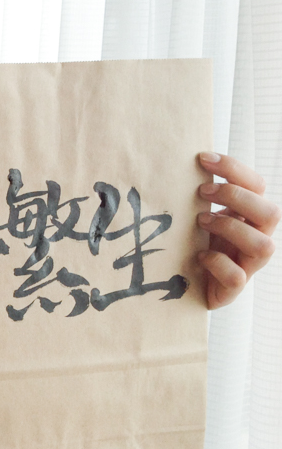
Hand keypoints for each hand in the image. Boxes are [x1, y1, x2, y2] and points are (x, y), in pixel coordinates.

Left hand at [196, 152, 278, 308]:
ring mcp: (248, 265)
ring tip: (200, 220)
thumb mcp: (197, 215)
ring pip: (263, 245)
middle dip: (236, 197)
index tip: (202, 158)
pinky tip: (199, 255)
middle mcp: (256, 238)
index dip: (234, 169)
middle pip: (271, 213)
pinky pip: (238, 277)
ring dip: (230, 228)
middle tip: (202, 191)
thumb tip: (177, 163)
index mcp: (249, 216)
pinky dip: (218, 263)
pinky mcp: (232, 289)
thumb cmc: (193, 242)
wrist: (185, 285)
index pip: (257, 186)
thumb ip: (199, 195)